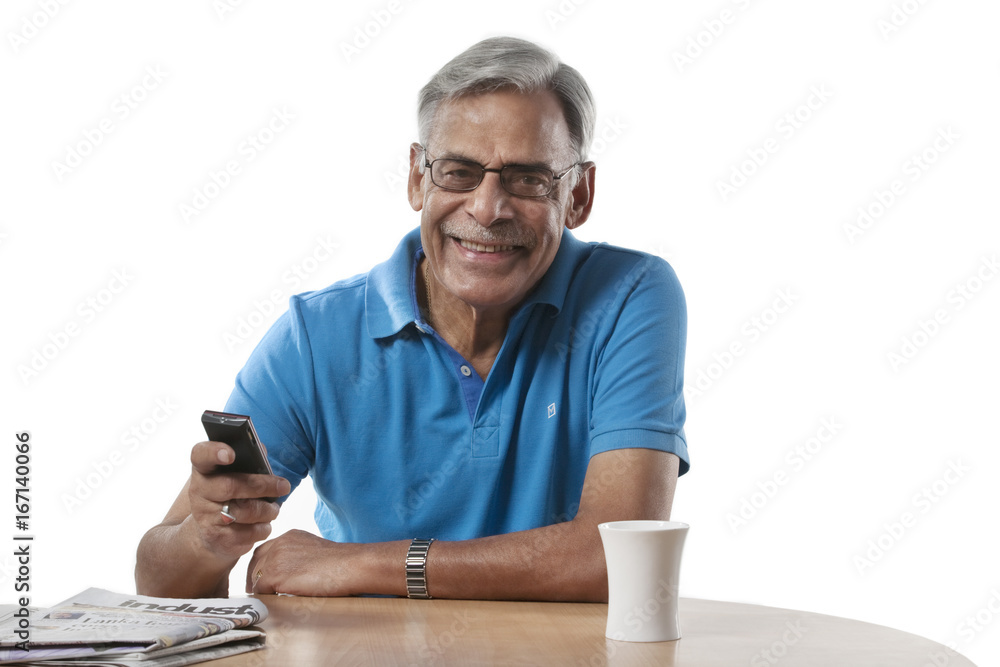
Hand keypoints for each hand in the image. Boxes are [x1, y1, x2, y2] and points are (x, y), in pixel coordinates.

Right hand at [187, 440, 290, 561]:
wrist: (210, 532)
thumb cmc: (228, 495)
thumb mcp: (232, 475)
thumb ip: (246, 460)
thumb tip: (261, 449)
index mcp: (203, 471)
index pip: (200, 455)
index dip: (214, 452)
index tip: (231, 454)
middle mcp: (199, 493)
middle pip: (231, 486)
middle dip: (263, 486)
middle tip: (284, 486)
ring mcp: (206, 518)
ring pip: (245, 512)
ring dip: (267, 510)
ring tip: (274, 509)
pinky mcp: (218, 540)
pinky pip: (250, 533)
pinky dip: (263, 528)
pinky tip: (262, 524)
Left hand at [246, 529, 362, 595]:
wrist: (351, 565)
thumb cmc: (343, 564)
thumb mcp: (316, 553)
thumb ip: (299, 558)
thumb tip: (291, 577)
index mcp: (291, 535)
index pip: (265, 550)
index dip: (262, 566)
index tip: (264, 580)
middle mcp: (280, 543)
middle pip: (255, 562)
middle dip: (255, 578)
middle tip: (261, 593)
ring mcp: (275, 557)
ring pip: (255, 576)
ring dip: (260, 589)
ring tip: (268, 600)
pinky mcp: (275, 574)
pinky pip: (259, 590)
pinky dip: (264, 598)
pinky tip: (274, 603)